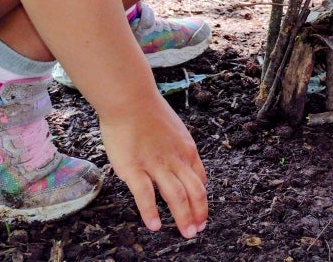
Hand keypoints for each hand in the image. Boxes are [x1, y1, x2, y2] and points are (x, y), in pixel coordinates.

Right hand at [99, 95, 207, 238]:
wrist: (129, 98)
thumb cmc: (148, 111)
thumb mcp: (175, 130)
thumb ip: (178, 149)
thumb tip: (180, 164)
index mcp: (187, 150)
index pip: (200, 180)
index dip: (203, 199)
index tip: (202, 213)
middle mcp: (176, 160)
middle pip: (195, 192)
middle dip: (199, 214)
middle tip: (197, 230)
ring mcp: (155, 165)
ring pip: (177, 196)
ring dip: (183, 218)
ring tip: (186, 234)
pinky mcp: (133, 169)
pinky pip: (146, 195)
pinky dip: (151, 212)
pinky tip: (155, 226)